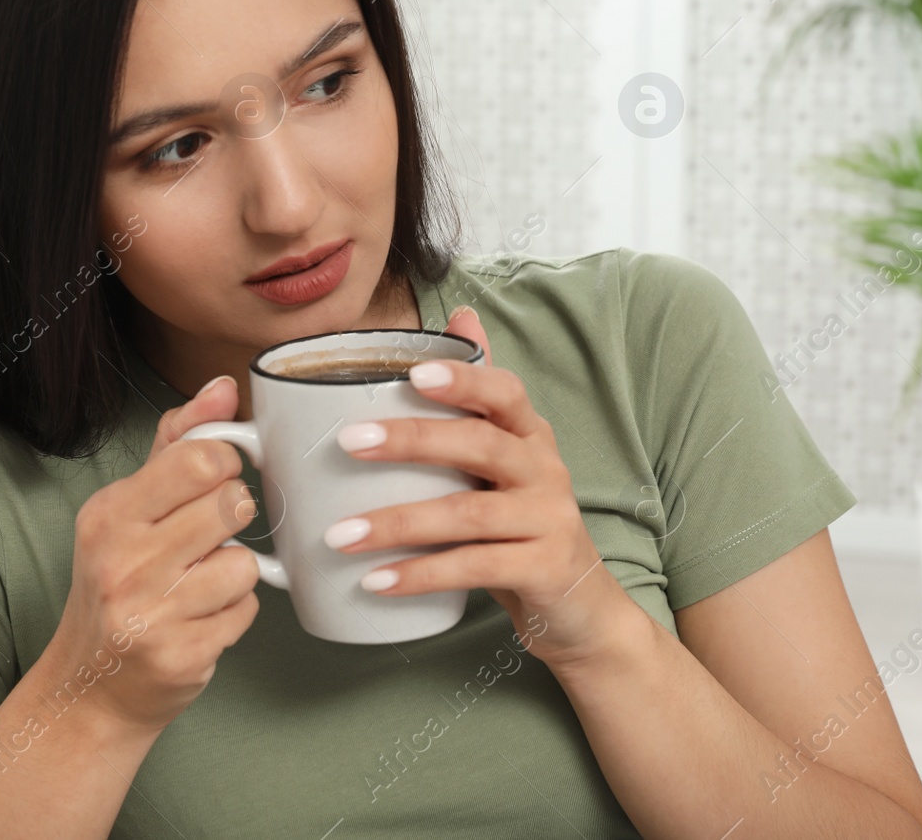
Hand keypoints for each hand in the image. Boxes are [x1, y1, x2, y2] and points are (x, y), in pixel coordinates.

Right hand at [42, 375, 260, 735]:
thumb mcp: (129, 508)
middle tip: (209, 536)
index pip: (200, 458)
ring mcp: (149, 613)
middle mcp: (121, 561)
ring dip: (234, 573)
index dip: (226, 465)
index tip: (216, 479)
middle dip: (233, 518)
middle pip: (231, 505)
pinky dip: (234, 614)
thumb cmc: (118, 584)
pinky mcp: (181, 655)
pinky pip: (246, 612)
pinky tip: (200, 619)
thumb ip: (178, 443)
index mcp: (109, 513)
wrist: (90, 687)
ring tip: (200, 584)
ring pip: (244, 563)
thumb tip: (223, 387)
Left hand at [325, 306, 638, 673]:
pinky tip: (376, 580)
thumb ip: (478, 396)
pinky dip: (421, 575)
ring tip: (340, 535)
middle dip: (411, 441)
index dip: (462, 379)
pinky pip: (475, 569)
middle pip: (480, 445)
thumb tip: (462, 313)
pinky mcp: (544, 569)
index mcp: (529, 435)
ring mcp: (549, 520)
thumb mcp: (504, 460)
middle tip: (348, 444)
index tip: (410, 376)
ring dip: (399, 523)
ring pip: (469, 514)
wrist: (580, 606)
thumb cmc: (523, 525)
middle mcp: (544, 470)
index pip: (503, 392)